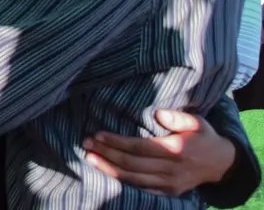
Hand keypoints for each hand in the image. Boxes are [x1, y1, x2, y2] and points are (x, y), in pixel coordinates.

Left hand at [83, 109, 235, 195]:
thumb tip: (158, 114)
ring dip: (109, 169)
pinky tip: (107, 173)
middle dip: (106, 154)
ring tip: (90, 158)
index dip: (117, 142)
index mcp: (176, 150)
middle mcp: (171, 170)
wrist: (222, 165)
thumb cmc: (204, 137)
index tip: (97, 135)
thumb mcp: (198, 122)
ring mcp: (169, 184)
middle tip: (86, 144)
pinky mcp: (168, 193)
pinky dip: (122, 182)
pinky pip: (141, 188)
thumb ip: (178, 117)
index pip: (139, 147)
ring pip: (133, 179)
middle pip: (132, 163)